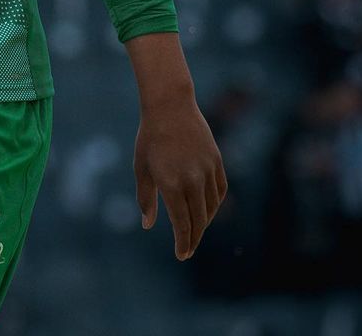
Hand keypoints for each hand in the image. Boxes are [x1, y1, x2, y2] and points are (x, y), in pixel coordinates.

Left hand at [134, 97, 227, 259]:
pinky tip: (206, 210)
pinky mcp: (217, 162)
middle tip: (187, 250)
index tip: (181, 255)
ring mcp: (207, 170)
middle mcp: (192, 180)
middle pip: (198, 220)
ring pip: (211, 208)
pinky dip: (214, 204)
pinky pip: (220, 191)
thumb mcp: (141, 167)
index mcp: (171, 183)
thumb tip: (147, 225)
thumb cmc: (150, 137)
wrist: (170, 106)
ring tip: (195, 230)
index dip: (182, 242)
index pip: (181, 223)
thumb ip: (146, 198)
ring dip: (204, 223)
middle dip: (193, 238)